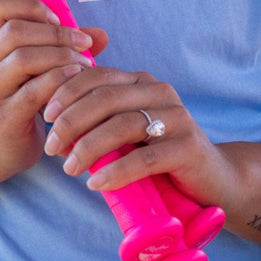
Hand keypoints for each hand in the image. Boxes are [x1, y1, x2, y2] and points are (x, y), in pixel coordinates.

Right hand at [0, 0, 106, 182]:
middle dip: (56, 33)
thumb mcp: (33, 65)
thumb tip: (101, 34)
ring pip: (23, 58)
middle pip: (14, 31)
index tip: (57, 20)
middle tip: (83, 43)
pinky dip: (59, 80)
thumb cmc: (19, 95)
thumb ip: (62, 45)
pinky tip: (76, 79)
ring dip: (61, 56)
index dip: (31, 7)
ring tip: (84, 63)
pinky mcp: (4, 116)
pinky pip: (34, 91)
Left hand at [41, 66, 231, 207]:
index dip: (66, 92)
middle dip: (71, 120)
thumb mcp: (127, 133)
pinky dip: (117, 171)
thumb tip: (54, 125)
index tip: (45, 116)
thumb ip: (100, 122)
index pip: (96, 76)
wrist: (214, 181)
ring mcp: (177, 118)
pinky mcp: (188, 147)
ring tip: (69, 168)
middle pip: (105, 97)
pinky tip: (96, 183)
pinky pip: (145, 157)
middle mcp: (159, 92)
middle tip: (52, 146)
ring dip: (88, 147)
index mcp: (140, 82)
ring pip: (122, 125)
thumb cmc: (160, 157)